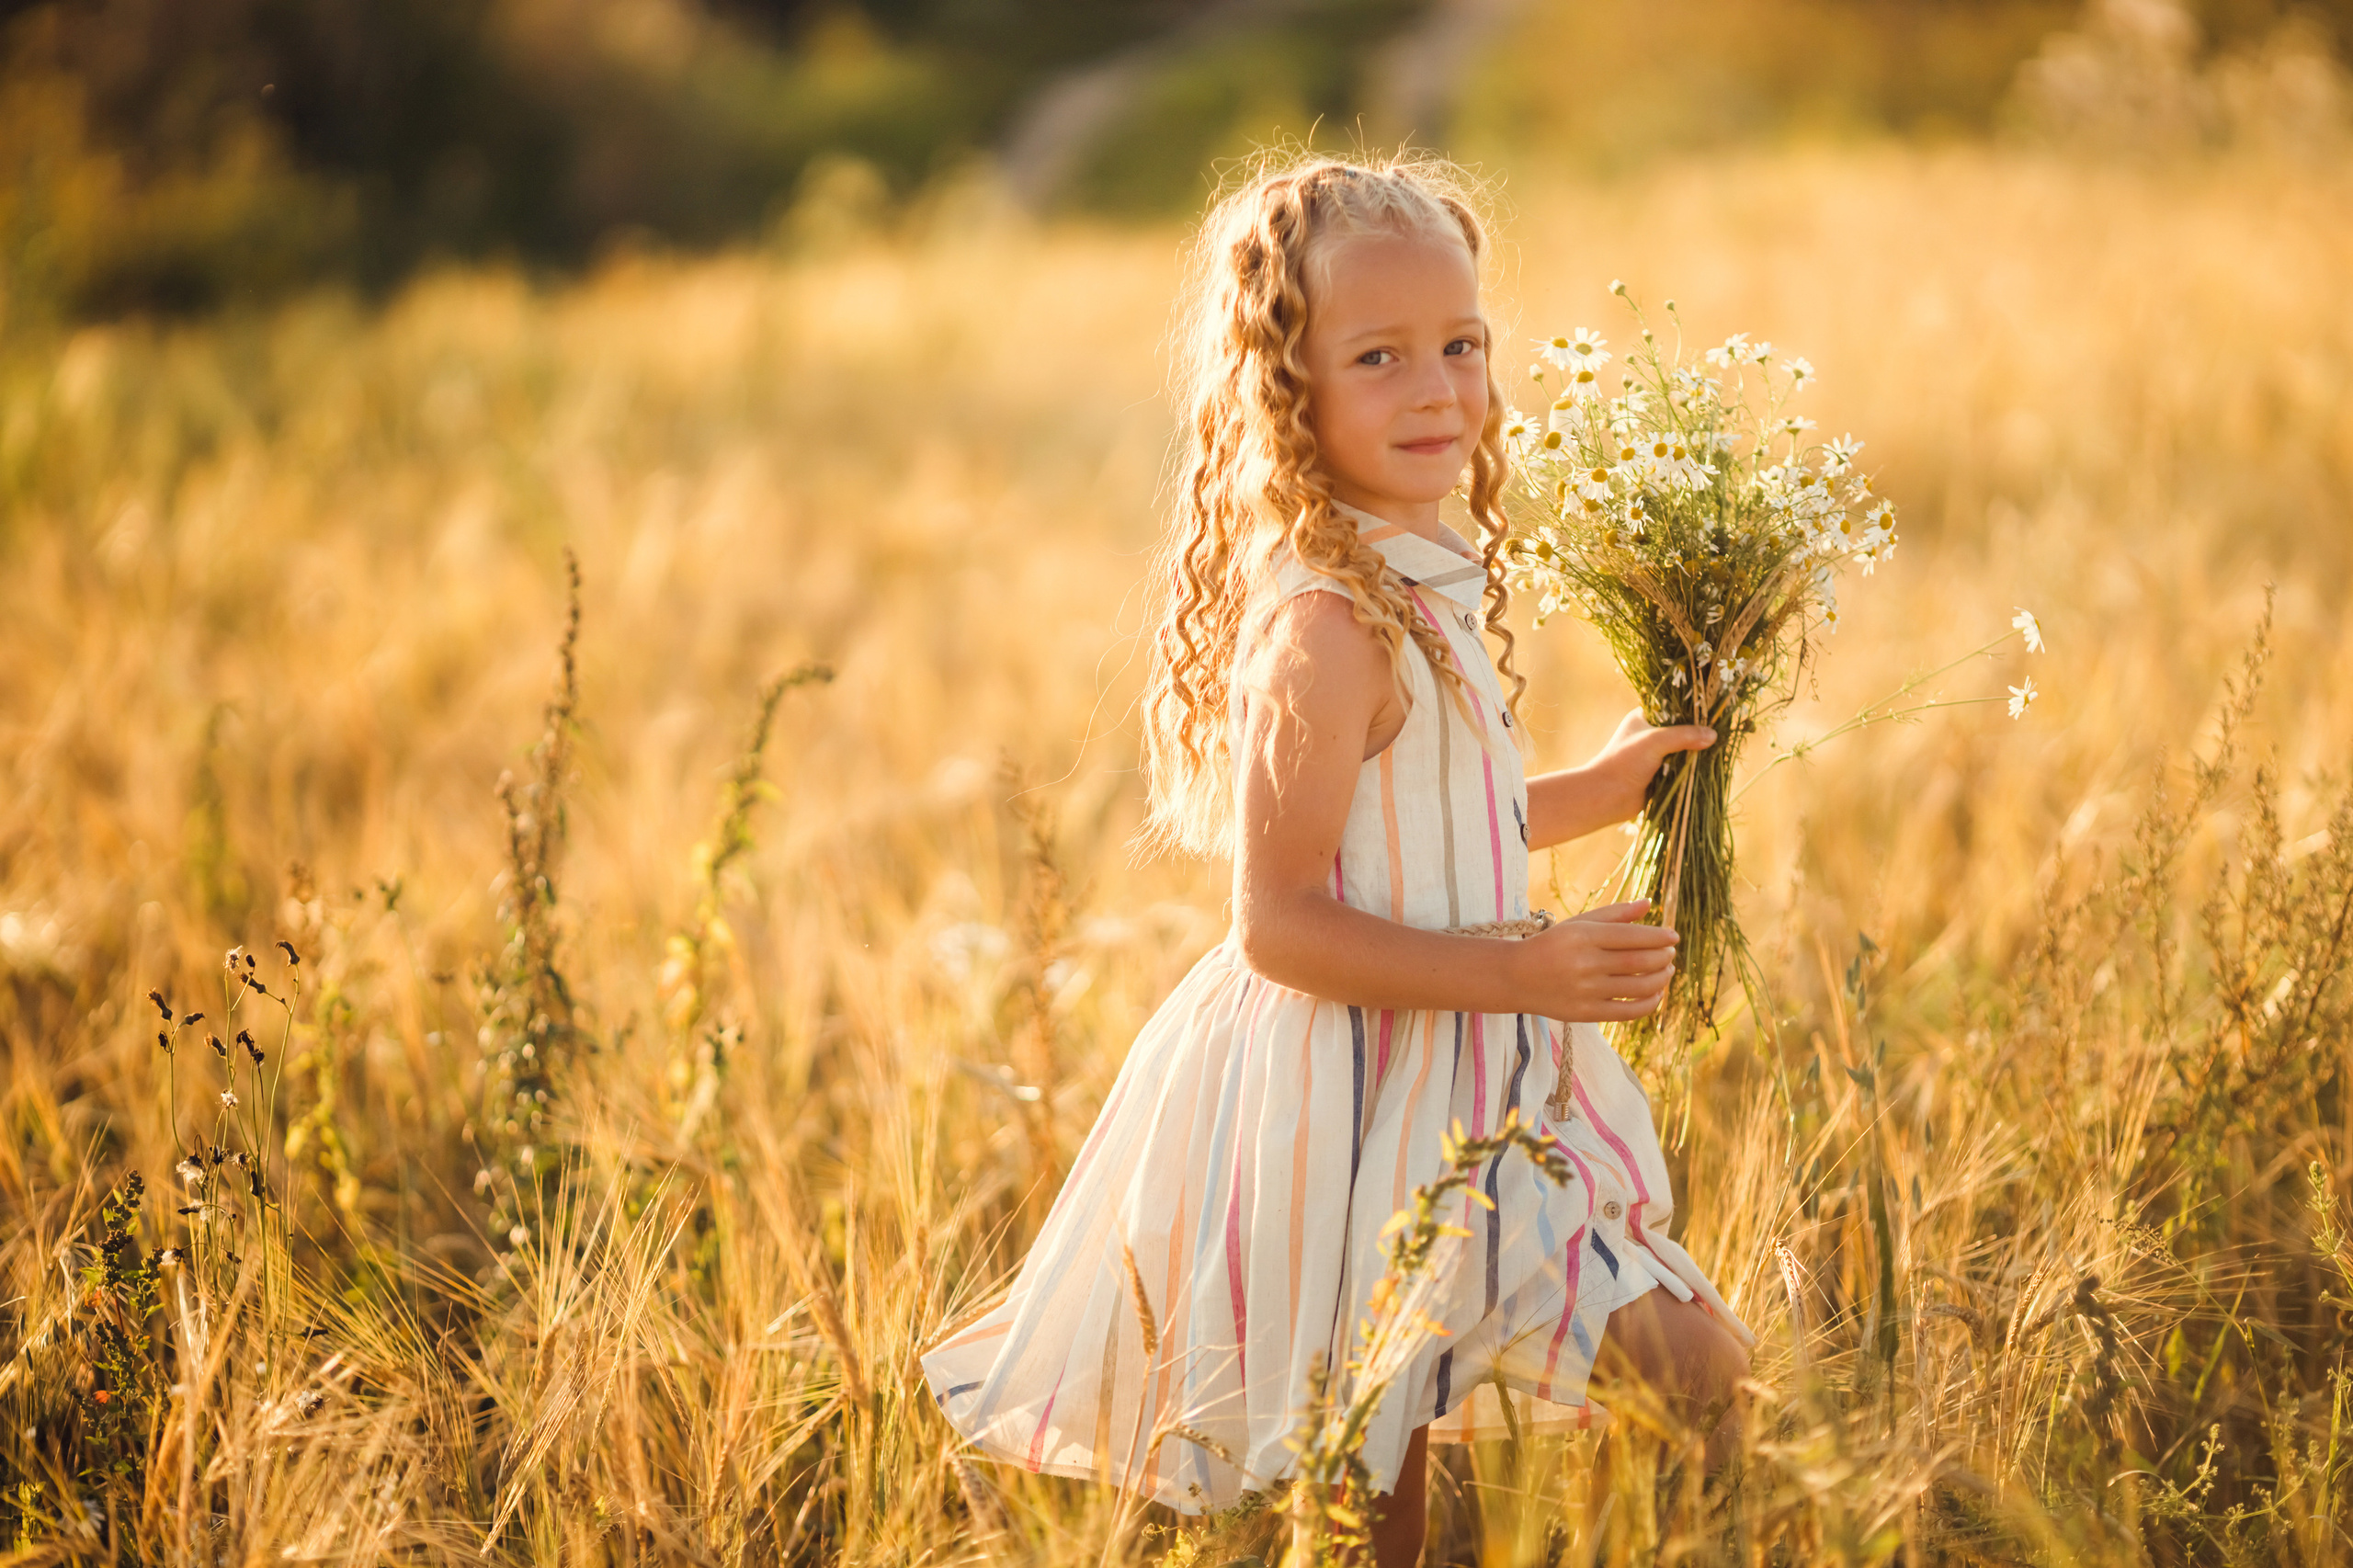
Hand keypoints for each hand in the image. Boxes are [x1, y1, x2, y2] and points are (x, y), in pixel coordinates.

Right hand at [1512, 899, 1678, 1021]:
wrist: (1515, 978)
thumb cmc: (1551, 946)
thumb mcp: (1578, 924)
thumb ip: (1614, 914)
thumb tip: (1649, 903)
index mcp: (1583, 937)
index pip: (1632, 937)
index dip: (1659, 937)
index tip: (1674, 937)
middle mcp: (1585, 964)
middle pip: (1639, 962)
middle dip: (1662, 957)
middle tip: (1671, 954)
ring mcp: (1585, 991)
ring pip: (1638, 987)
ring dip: (1661, 979)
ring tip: (1667, 971)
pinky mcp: (1585, 1014)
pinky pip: (1628, 1011)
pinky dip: (1649, 1003)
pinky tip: (1655, 993)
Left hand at [1582, 710, 1717, 826]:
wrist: (1607, 796)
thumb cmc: (1625, 762)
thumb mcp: (1655, 741)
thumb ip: (1684, 736)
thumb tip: (1713, 735)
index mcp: (1644, 718)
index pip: (1674, 707)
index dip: (1692, 710)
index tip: (1714, 712)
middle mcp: (1651, 734)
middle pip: (1682, 730)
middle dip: (1698, 733)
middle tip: (1721, 732)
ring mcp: (1656, 755)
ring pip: (1684, 750)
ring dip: (1697, 753)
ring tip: (1720, 749)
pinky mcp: (1661, 773)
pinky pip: (1683, 768)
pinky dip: (1693, 768)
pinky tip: (1710, 766)